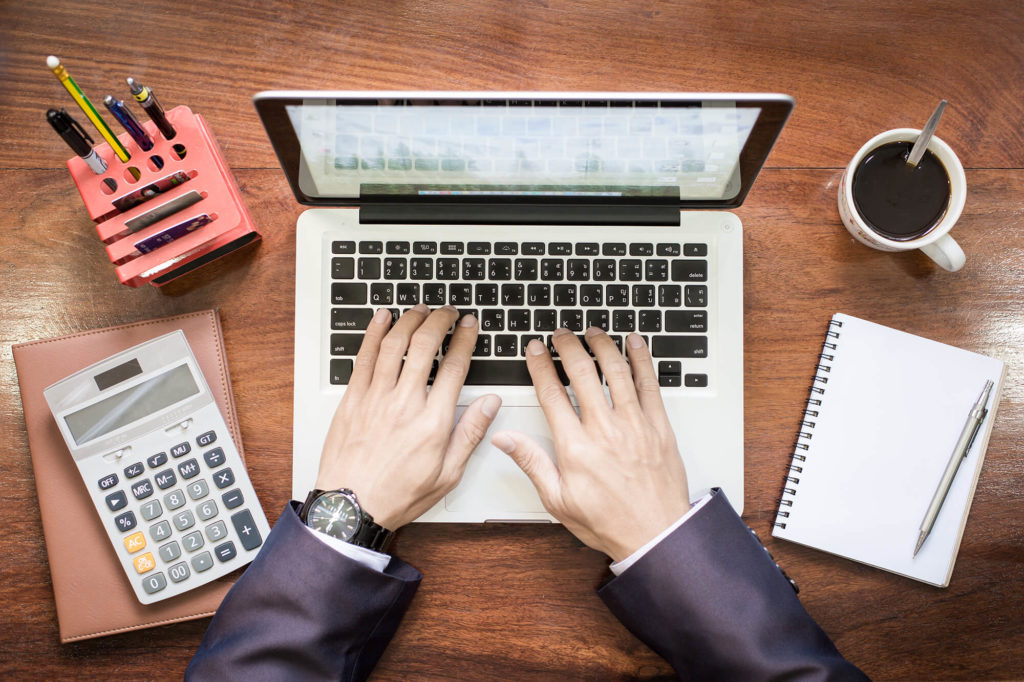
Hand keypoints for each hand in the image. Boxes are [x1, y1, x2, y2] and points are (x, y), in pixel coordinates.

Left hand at [315, 304, 500, 529]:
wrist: (351, 507)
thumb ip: (470, 434)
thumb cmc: (397, 495)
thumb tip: (490, 404)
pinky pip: (364, 357)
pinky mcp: (352, 399)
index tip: (469, 326)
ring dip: (409, 321)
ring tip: (420, 310)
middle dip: (439, 321)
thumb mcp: (447, 474)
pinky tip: (382, 319)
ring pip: (394, 344)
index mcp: (432, 422)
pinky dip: (374, 333)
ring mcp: (375, 398)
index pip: (454, 367)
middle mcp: (404, 403)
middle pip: (424, 346)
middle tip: (447, 312)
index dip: (464, 339)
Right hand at [491, 327, 689, 561]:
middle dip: (567, 347)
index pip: (552, 394)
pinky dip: (641, 359)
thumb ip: (531, 462)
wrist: (656, 535)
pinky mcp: (659, 426)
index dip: (540, 366)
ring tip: (592, 332)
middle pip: (582, 373)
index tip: (535, 350)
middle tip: (560, 334)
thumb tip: (504, 438)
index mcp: (576, 447)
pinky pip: (650, 384)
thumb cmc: (608, 522)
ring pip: (616, 371)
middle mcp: (605, 430)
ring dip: (602, 345)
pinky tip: (634, 342)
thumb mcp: (558, 500)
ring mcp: (634, 425)